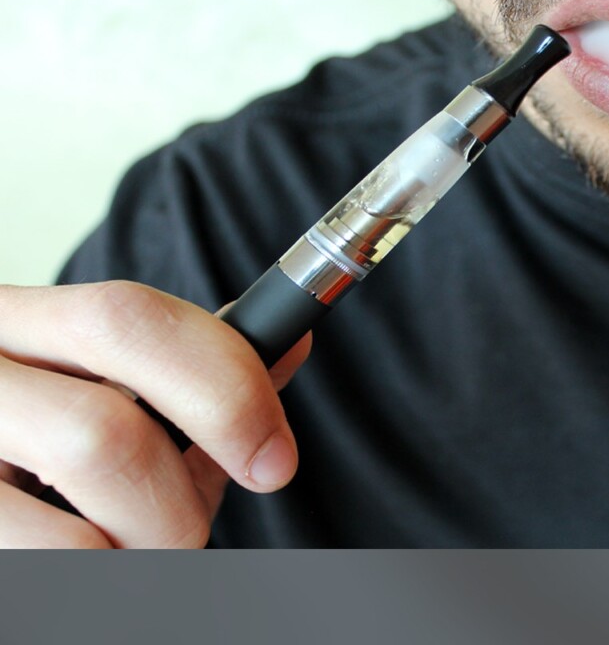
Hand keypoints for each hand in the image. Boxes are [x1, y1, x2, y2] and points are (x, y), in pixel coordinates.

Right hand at [0, 281, 310, 547]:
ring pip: (74, 494)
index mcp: (24, 325)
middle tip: (189, 539)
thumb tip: (292, 341)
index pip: (129, 319)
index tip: (275, 461)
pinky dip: (92, 578)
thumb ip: (201, 382)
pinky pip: (46, 557)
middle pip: (107, 426)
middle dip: (177, 503)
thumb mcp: (124, 409)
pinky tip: (78, 568)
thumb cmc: (52, 464)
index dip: (225, 387)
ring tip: (127, 557)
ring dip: (139, 548)